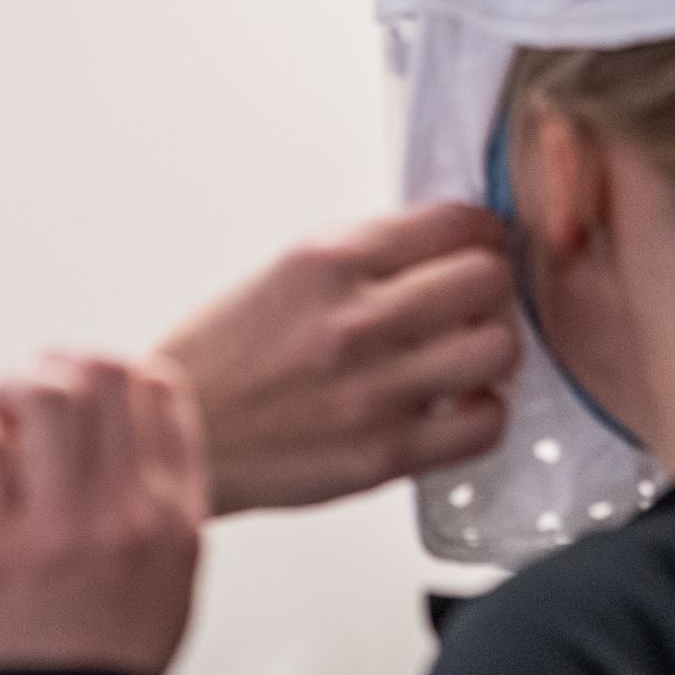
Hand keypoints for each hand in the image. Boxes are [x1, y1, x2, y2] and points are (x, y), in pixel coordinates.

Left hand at [0, 355, 208, 674]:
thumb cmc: (103, 671)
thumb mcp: (170, 588)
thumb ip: (164, 507)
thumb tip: (137, 430)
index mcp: (174, 521)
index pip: (163, 390)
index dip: (118, 371)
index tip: (91, 391)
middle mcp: (124, 515)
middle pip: (105, 374)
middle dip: (66, 364)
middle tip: (37, 392)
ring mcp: (55, 530)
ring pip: (44, 391)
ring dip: (14, 386)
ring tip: (2, 416)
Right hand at [156, 204, 517, 513]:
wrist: (176, 437)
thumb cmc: (216, 363)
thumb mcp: (280, 276)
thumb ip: (361, 261)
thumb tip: (439, 250)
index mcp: (326, 261)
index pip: (455, 221)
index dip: (480, 231)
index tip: (480, 243)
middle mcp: (355, 319)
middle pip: (488, 278)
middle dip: (489, 287)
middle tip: (473, 302)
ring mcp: (373, 389)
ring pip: (498, 348)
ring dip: (489, 350)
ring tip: (464, 357)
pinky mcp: (382, 453)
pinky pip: (482, 424)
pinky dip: (480, 414)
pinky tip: (452, 408)